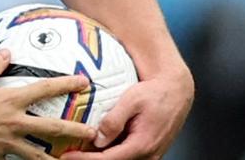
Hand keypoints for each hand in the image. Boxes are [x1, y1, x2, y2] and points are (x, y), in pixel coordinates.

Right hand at [0, 49, 96, 159]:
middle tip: (94, 134)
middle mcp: (14, 122)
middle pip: (52, 128)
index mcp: (11, 100)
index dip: (66, 84)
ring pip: (38, 155)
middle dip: (76, 130)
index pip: (45, 89)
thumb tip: (8, 53)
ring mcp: (7, 143)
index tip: (84, 83)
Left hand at [62, 60, 193, 159]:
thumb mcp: (132, 100)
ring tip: (82, 149)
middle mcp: (148, 155)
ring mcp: (150, 155)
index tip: (67, 156)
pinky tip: (100, 145)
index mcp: (142, 145)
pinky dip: (114, 153)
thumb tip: (98, 139)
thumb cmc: (155, 92)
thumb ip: (114, 120)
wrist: (177, 91)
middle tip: (71, 153)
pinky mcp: (150, 152)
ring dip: (103, 157)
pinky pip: (128, 157)